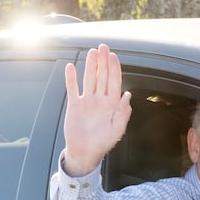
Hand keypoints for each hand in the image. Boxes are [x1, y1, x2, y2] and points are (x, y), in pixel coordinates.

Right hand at [62, 44, 131, 175]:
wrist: (84, 153)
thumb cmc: (103, 143)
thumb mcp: (117, 130)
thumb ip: (123, 112)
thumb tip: (128, 95)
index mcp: (112, 104)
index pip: (114, 82)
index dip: (114, 68)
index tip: (113, 56)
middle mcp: (100, 100)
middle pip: (102, 76)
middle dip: (103, 62)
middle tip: (103, 47)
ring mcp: (87, 101)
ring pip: (89, 79)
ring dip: (90, 66)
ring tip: (91, 52)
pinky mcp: (74, 105)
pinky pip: (72, 89)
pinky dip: (71, 78)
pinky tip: (71, 67)